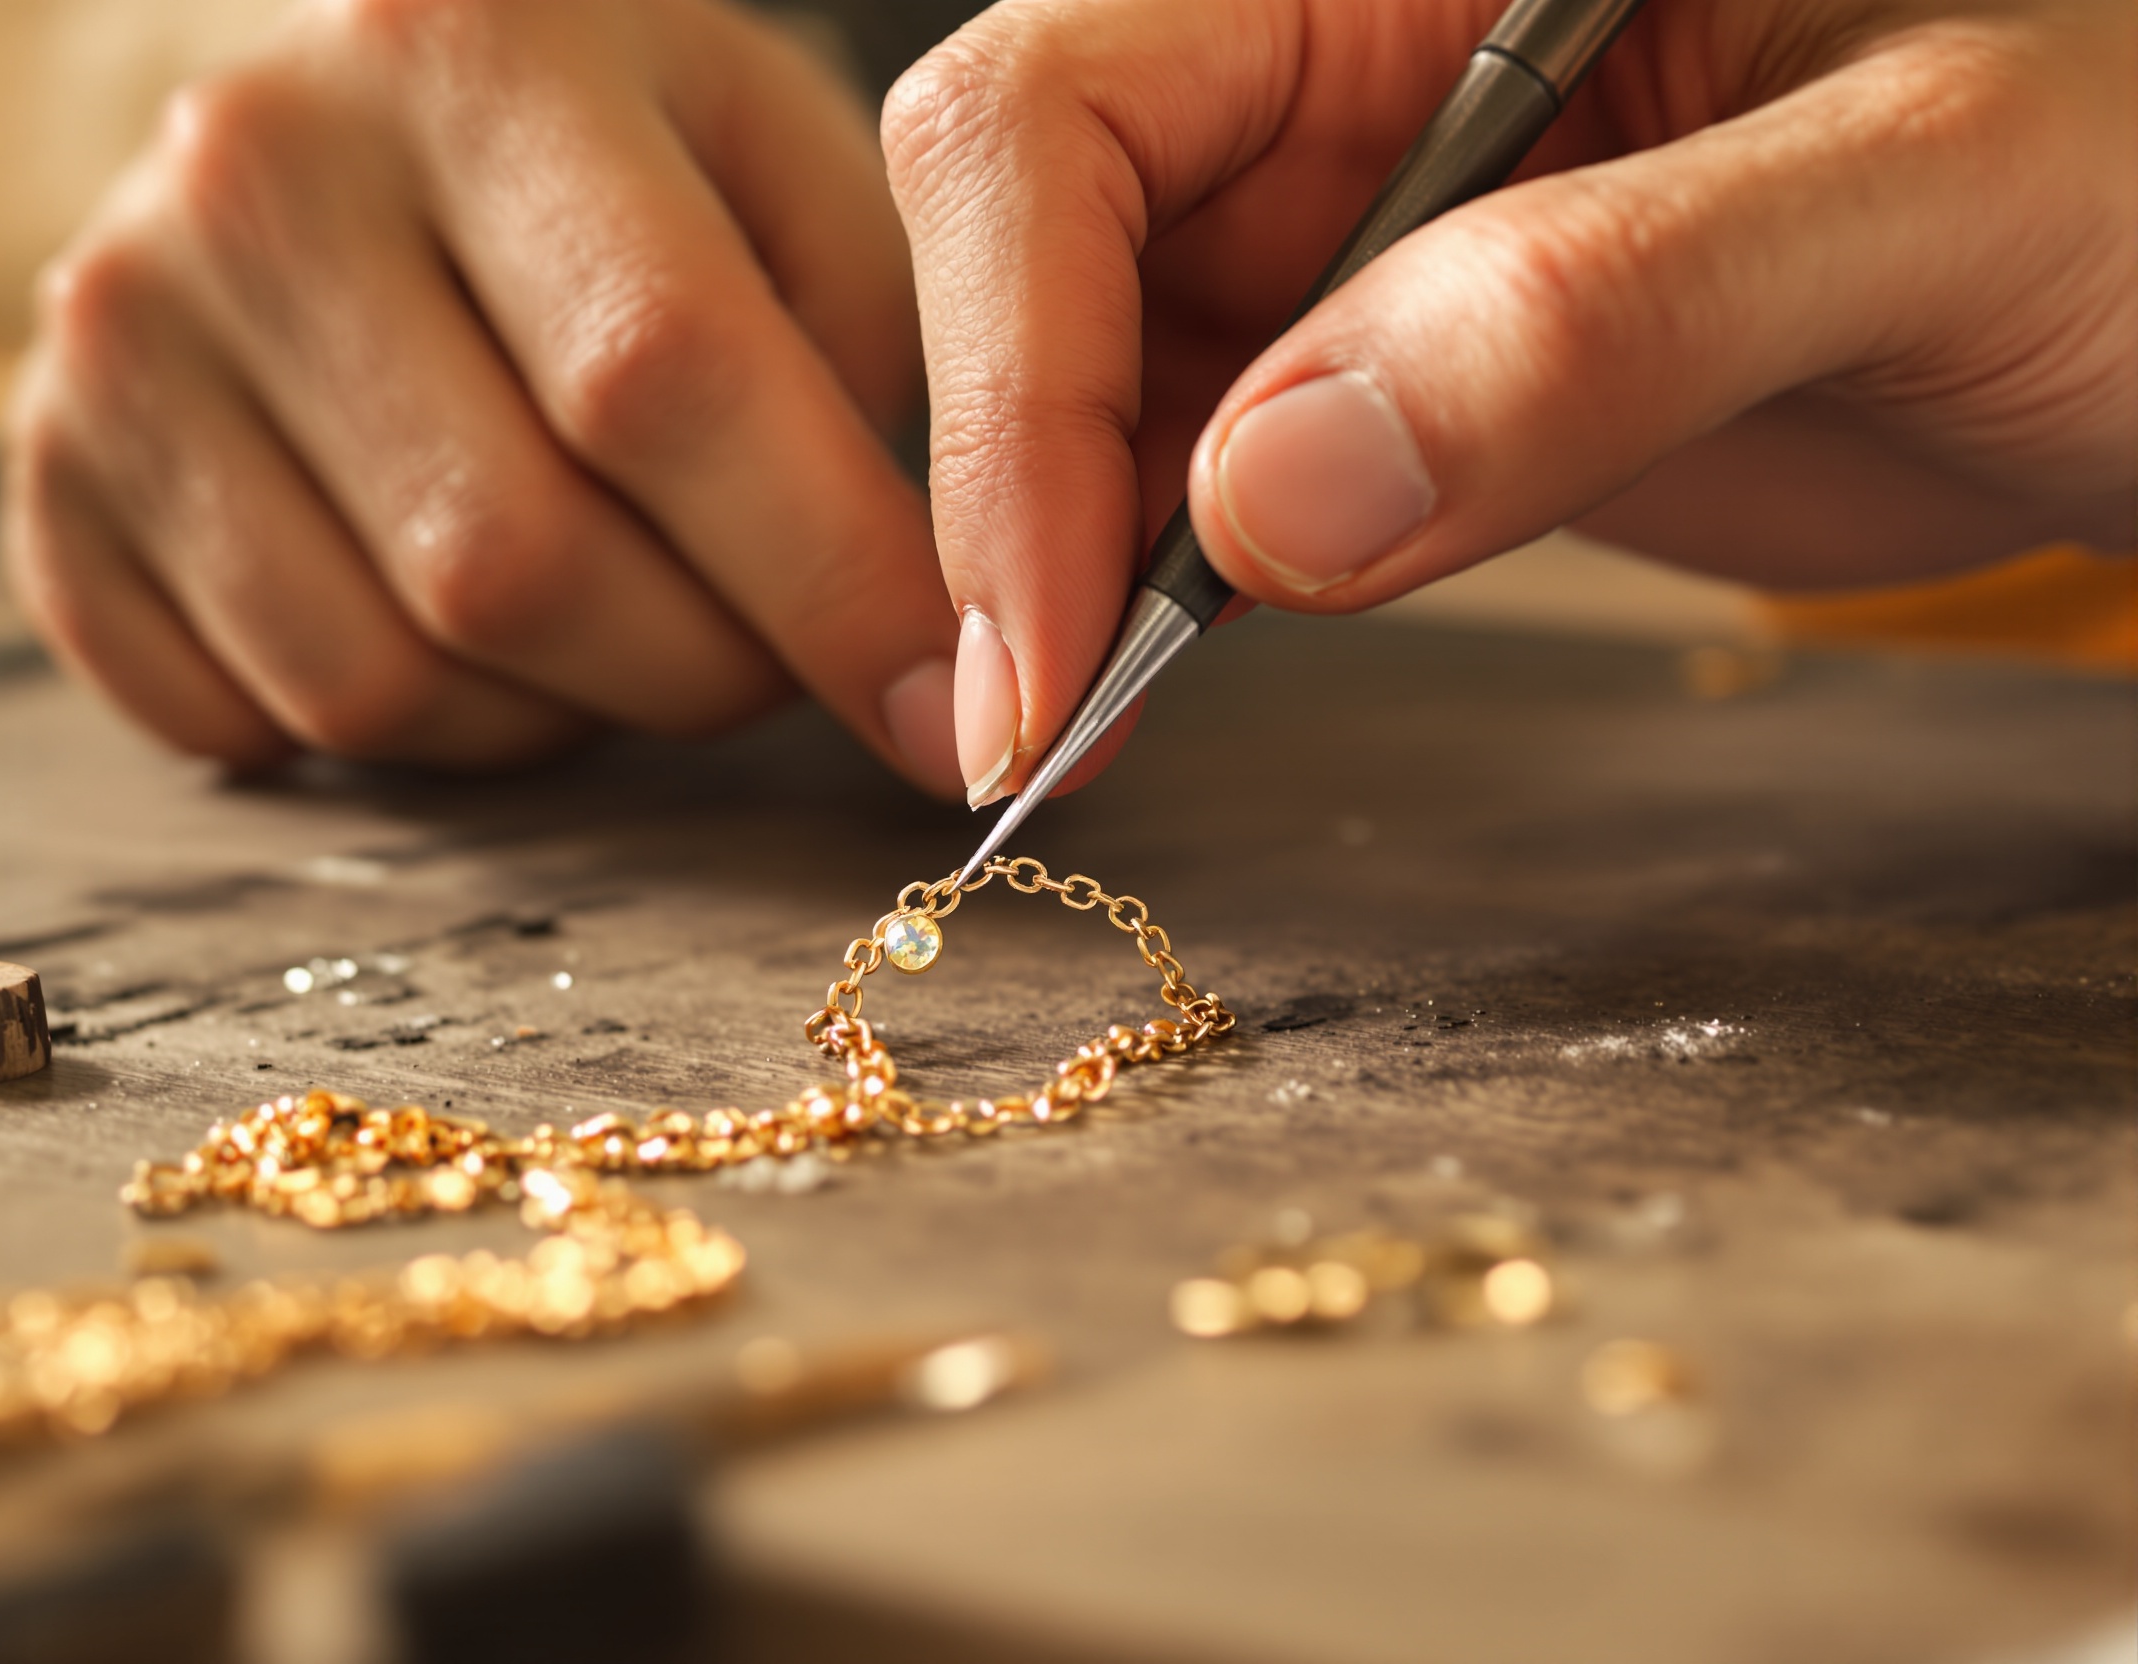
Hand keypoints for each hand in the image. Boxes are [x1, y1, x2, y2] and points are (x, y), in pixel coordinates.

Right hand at [5, 0, 968, 788]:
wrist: (329, 113)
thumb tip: (913, 634)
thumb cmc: (604, 151)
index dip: (828, 585)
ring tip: (612, 619)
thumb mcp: (775, 159)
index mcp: (472, 50)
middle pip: (515, 560)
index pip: (665, 378)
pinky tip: (456, 627)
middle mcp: (258, 174)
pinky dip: (401, 731)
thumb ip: (874, 353)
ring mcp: (120, 329)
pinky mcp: (54, 476)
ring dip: (553, 717)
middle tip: (770, 654)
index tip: (954, 711)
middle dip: (699, 671)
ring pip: (384, 674)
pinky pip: (254, 717)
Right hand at [887, 0, 2136, 803]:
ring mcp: (1354, 225)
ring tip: (1075, 735)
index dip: (1012, 371)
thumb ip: (1605, 312)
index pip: (1070, 110)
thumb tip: (1259, 500)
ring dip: (1053, 555)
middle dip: (1002, 475)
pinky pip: (1192, 467)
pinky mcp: (1386, 369)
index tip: (1050, 639)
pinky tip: (1153, 680)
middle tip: (1032, 726)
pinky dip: (1147, 587)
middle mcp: (1346, 66)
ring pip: (1082, 367)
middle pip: (1025, 231)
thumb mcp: (1933, 198)